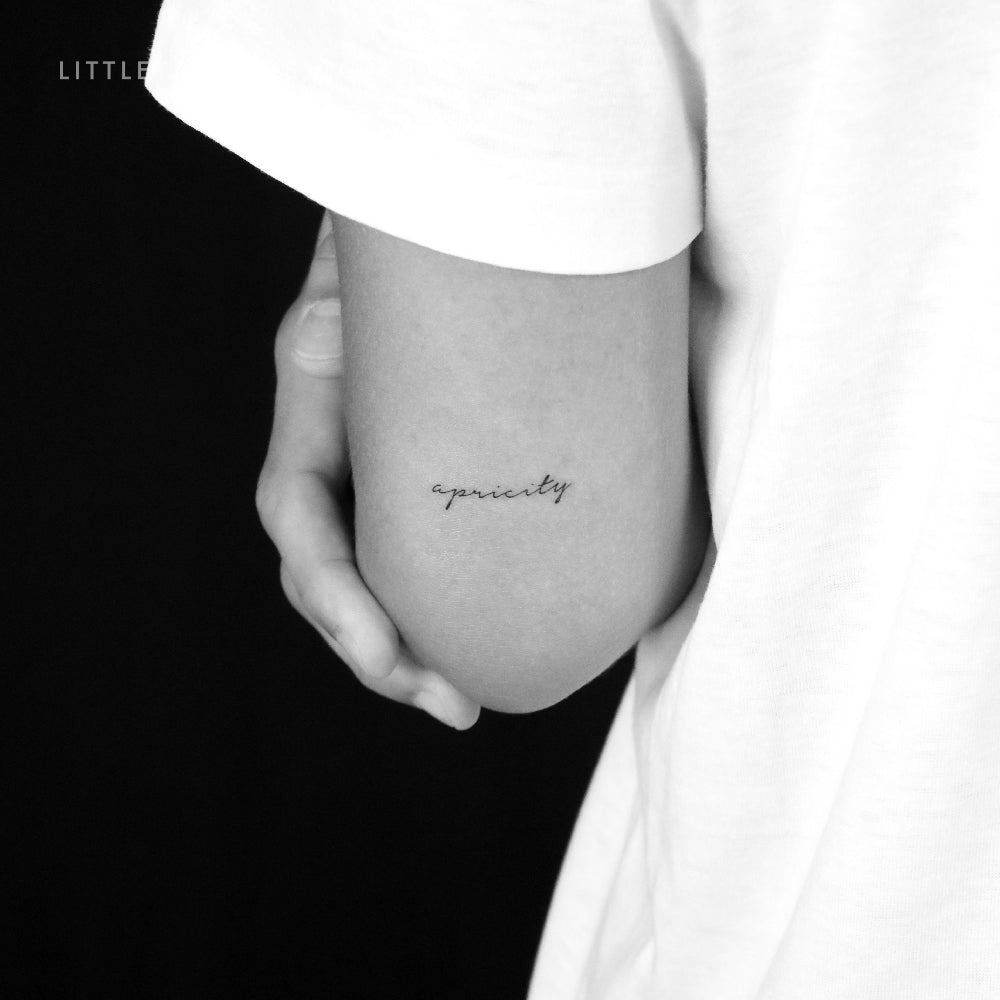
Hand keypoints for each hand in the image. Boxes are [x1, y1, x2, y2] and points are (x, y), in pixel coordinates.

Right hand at [255, 211, 480, 729]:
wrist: (454, 189)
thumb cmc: (457, 214)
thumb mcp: (462, 244)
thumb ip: (487, 299)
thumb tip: (594, 341)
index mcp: (319, 375)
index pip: (296, 511)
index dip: (339, 601)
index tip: (400, 666)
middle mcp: (326, 416)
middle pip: (319, 562)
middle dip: (374, 647)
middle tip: (454, 706)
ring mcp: (358, 437)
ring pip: (353, 562)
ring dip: (395, 639)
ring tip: (458, 695)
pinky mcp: (404, 451)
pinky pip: (398, 536)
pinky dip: (425, 594)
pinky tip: (477, 630)